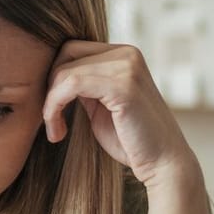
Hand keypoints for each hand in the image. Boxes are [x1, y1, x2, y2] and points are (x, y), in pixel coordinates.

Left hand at [41, 42, 196, 188]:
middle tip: (51, 118)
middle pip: (65, 53)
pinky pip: (71, 85)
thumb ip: (83, 85)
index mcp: (124, 55)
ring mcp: (127, 67)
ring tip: (55, 130)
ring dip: (50, 103)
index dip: (54, 78)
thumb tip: (51, 74)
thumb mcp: (100, 104)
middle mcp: (127, 54)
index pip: (72, 49)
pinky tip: (59, 132)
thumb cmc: (130, 140)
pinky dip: (54, 107)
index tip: (51, 109)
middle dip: (50, 85)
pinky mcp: (123, 85)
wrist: (163, 164)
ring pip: (65, 71)